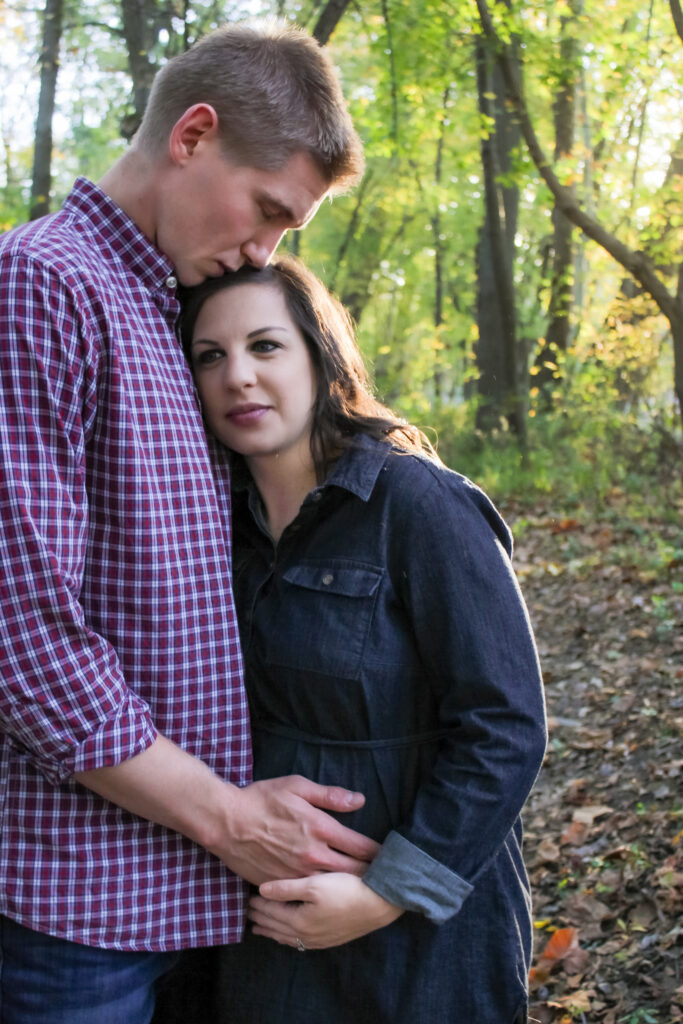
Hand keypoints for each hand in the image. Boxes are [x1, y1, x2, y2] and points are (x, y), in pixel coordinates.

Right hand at [213, 776, 380, 884]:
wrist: (226, 822)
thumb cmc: (262, 799)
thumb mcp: (297, 786)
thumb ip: (330, 795)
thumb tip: (360, 800)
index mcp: (320, 829)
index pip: (360, 847)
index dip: (378, 853)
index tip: (389, 857)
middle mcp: (313, 856)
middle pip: (352, 873)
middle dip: (370, 876)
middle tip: (384, 879)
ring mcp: (297, 874)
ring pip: (332, 887)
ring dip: (349, 889)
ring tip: (365, 891)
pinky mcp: (281, 885)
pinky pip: (308, 895)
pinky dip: (322, 896)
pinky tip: (331, 899)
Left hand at [249, 873, 403, 948]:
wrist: (378, 903)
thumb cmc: (346, 889)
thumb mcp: (314, 884)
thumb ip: (286, 888)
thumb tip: (261, 890)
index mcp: (299, 921)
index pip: (272, 912)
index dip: (259, 904)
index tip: (248, 897)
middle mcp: (306, 935)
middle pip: (277, 927)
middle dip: (261, 919)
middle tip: (248, 913)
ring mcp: (319, 940)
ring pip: (288, 937)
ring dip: (273, 931)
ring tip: (260, 928)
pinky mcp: (330, 939)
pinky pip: (300, 942)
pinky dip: (288, 937)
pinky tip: (289, 934)